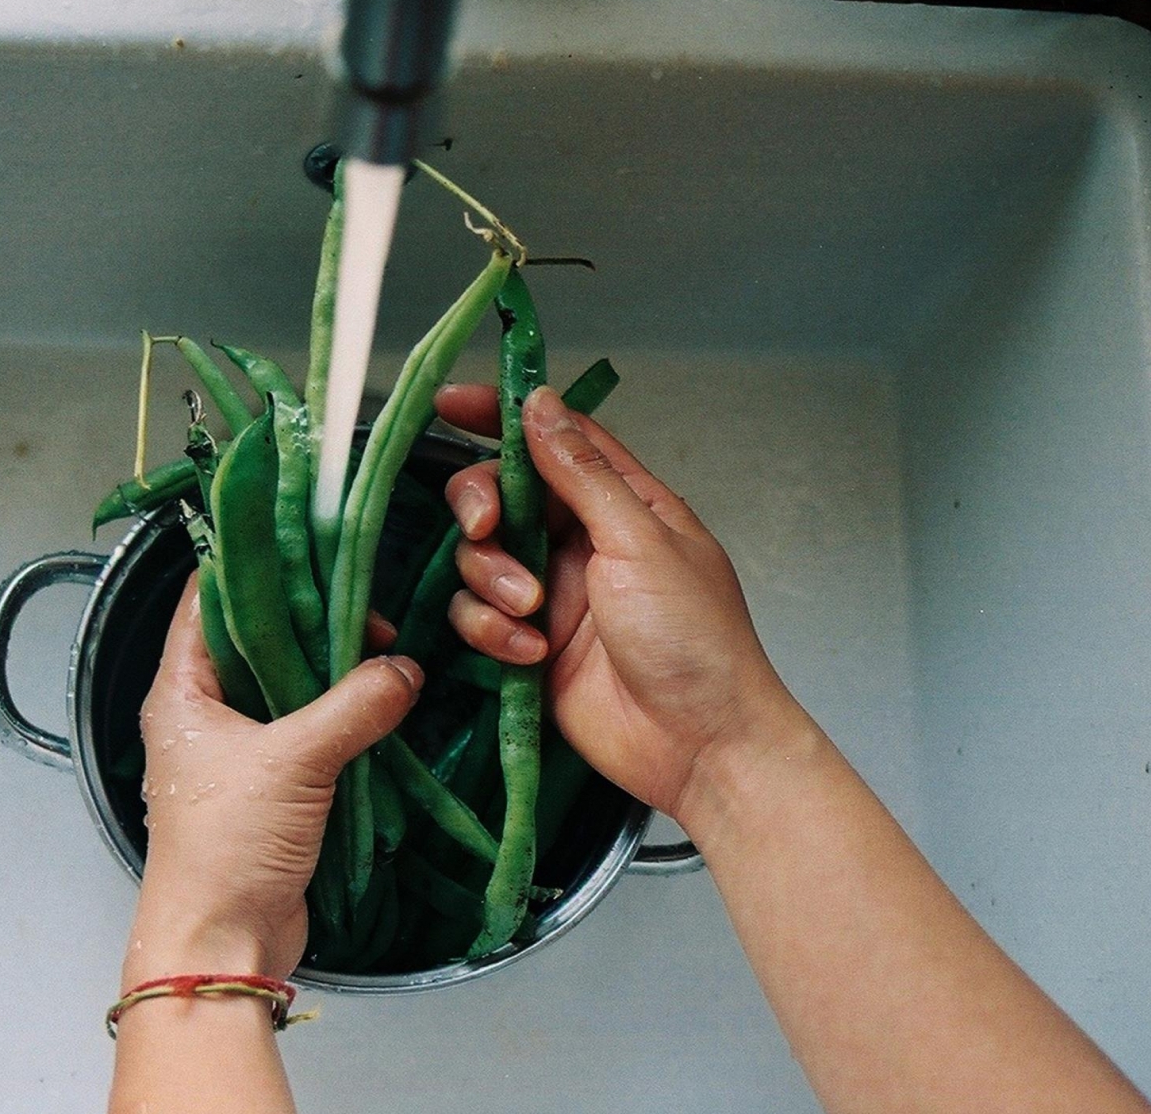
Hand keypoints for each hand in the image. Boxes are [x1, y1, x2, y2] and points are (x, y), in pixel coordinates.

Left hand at [125, 577, 421, 986]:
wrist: (221, 942)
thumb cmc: (226, 847)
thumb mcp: (296, 762)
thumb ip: (356, 707)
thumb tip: (406, 669)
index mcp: (181, 690)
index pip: (209, 600)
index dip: (255, 565)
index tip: (311, 543)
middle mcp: (202, 712)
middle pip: (257, 640)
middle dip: (311, 620)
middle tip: (370, 606)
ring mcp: (236, 750)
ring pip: (286, 686)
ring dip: (332, 671)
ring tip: (385, 647)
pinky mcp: (269, 786)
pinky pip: (307, 731)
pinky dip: (341, 714)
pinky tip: (382, 700)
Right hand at [432, 384, 809, 829]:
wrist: (699, 745)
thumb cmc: (695, 640)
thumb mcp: (639, 542)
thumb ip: (581, 474)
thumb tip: (541, 405)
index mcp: (622, 503)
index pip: (556, 439)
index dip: (502, 417)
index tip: (451, 405)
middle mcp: (582, 542)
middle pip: (501, 496)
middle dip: (482, 507)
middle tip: (487, 527)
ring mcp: (553, 595)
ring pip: (480, 560)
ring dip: (493, 583)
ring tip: (532, 614)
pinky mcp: (528, 646)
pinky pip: (479, 619)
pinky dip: (493, 633)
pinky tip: (530, 654)